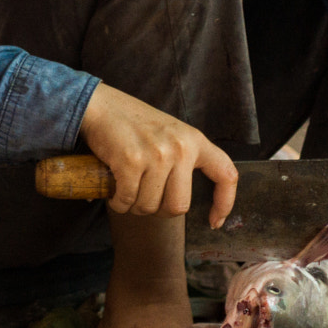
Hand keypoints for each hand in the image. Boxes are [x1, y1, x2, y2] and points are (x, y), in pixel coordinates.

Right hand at [77, 82, 237, 225]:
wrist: (101, 105)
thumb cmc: (132, 123)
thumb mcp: (170, 134)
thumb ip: (182, 159)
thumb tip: (180, 202)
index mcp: (195, 140)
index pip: (226, 175)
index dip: (224, 203)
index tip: (215, 222)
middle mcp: (181, 148)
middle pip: (179, 205)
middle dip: (158, 211)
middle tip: (145, 201)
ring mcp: (157, 155)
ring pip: (150, 206)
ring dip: (134, 207)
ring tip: (126, 192)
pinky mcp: (131, 162)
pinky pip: (127, 200)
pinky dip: (118, 203)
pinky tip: (114, 194)